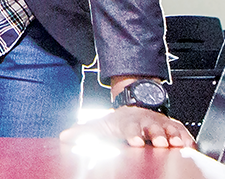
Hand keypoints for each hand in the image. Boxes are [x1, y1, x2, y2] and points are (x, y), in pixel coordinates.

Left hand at [60, 106, 195, 148]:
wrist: (135, 109)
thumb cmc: (118, 122)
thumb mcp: (101, 126)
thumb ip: (83, 132)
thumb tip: (65, 137)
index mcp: (128, 122)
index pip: (130, 128)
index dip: (133, 134)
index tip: (136, 142)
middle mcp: (145, 121)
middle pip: (151, 127)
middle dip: (155, 134)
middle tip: (159, 142)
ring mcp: (159, 124)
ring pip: (168, 128)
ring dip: (172, 136)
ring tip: (175, 143)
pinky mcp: (172, 128)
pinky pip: (182, 132)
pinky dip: (185, 137)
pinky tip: (188, 145)